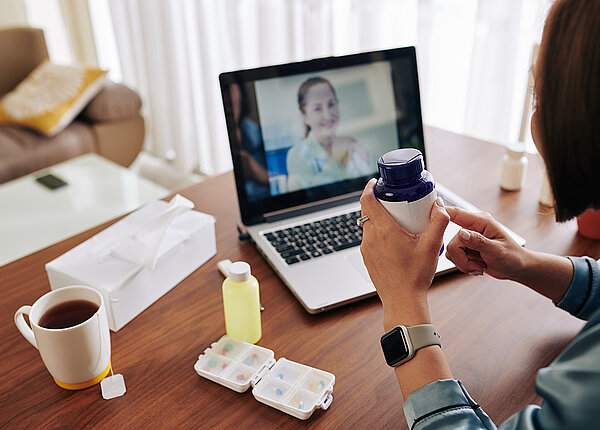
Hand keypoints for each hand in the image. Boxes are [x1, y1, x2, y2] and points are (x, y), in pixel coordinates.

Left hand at [359, 179, 449, 316]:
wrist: (403, 301)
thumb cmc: (416, 275)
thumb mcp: (432, 245)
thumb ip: (439, 221)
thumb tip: (439, 205)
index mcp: (384, 230)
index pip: (367, 200)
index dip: (369, 187)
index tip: (376, 182)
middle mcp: (370, 238)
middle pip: (368, 211)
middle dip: (379, 203)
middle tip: (394, 201)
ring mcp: (366, 249)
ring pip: (368, 225)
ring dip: (379, 219)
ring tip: (397, 221)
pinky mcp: (367, 258)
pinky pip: (369, 239)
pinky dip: (378, 233)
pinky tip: (394, 240)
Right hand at [444, 207, 526, 278]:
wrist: (517, 268)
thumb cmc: (513, 257)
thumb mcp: (497, 250)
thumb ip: (478, 241)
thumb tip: (461, 233)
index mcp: (481, 221)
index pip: (455, 213)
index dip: (440, 214)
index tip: (430, 220)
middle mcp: (472, 227)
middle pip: (451, 241)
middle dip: (461, 257)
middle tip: (476, 264)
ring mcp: (468, 238)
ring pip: (451, 251)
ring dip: (464, 263)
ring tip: (479, 266)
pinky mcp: (465, 248)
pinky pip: (454, 257)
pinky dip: (464, 265)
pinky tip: (477, 267)